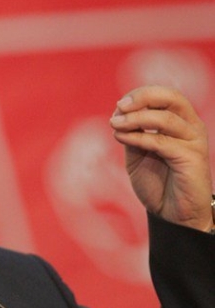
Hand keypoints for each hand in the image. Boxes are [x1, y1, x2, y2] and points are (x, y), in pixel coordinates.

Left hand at [110, 85, 213, 231]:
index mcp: (180, 121)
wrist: (171, 213)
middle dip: (143, 97)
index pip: (165, 95)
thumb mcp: (137, 154)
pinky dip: (138, 137)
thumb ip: (131, 134)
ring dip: (135, 118)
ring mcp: (193, 141)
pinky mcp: (192, 158)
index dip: (140, 95)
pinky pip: (161, 142)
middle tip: (119, 107)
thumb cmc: (156, 182)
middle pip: (172, 97)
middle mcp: (191, 127)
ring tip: (114, 123)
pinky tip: (120, 137)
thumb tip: (118, 115)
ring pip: (165, 119)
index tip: (118, 106)